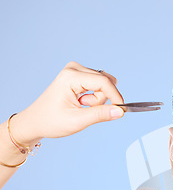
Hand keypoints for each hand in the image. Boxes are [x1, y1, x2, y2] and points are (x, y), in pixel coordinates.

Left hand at [10, 61, 124, 144]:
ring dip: (98, 99)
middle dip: (102, 99)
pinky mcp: (78, 75)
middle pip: (105, 82)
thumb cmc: (51, 121)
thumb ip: (100, 115)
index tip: (121, 110)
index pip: (104, 82)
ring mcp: (75, 70)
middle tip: (86, 109)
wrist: (36, 121)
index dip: (116, 96)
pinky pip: (98, 84)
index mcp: (70, 77)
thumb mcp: (77, 121)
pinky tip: (81, 102)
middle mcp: (73, 68)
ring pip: (103, 83)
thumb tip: (120, 111)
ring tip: (81, 106)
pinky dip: (94, 97)